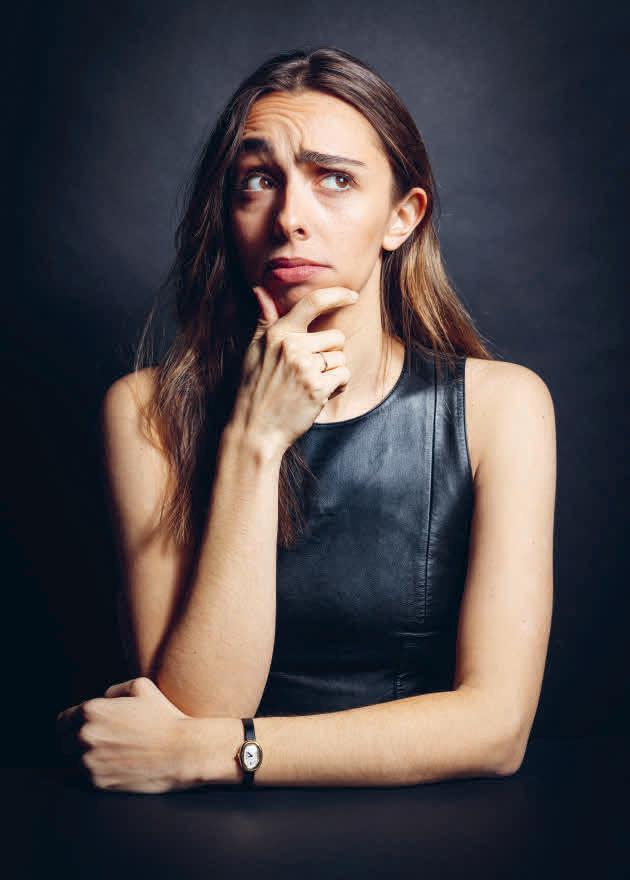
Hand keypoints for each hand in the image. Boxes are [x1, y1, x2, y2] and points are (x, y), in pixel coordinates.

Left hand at [55, 676, 192, 792]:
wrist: (180, 750)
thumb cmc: (164, 716)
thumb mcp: (141, 686)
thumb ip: (114, 690)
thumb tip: (104, 699)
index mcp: (92, 710)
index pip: (63, 720)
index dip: (71, 723)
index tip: (80, 727)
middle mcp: (86, 735)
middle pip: (63, 741)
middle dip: (75, 740)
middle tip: (95, 742)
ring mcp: (89, 761)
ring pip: (69, 761)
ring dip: (81, 758)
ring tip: (102, 755)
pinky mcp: (97, 782)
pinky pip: (79, 778)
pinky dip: (88, 774)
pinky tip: (107, 767)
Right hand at [230, 284, 358, 455]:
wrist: (255, 430)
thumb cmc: (254, 390)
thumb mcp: (253, 351)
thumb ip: (264, 321)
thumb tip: (259, 290)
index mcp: (277, 333)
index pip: (313, 303)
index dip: (337, 295)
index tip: (352, 295)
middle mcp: (292, 346)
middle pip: (336, 337)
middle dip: (330, 354)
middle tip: (309, 373)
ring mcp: (305, 367)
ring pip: (341, 358)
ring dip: (333, 374)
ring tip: (309, 386)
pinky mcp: (317, 387)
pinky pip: (344, 376)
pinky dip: (337, 387)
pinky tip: (318, 396)